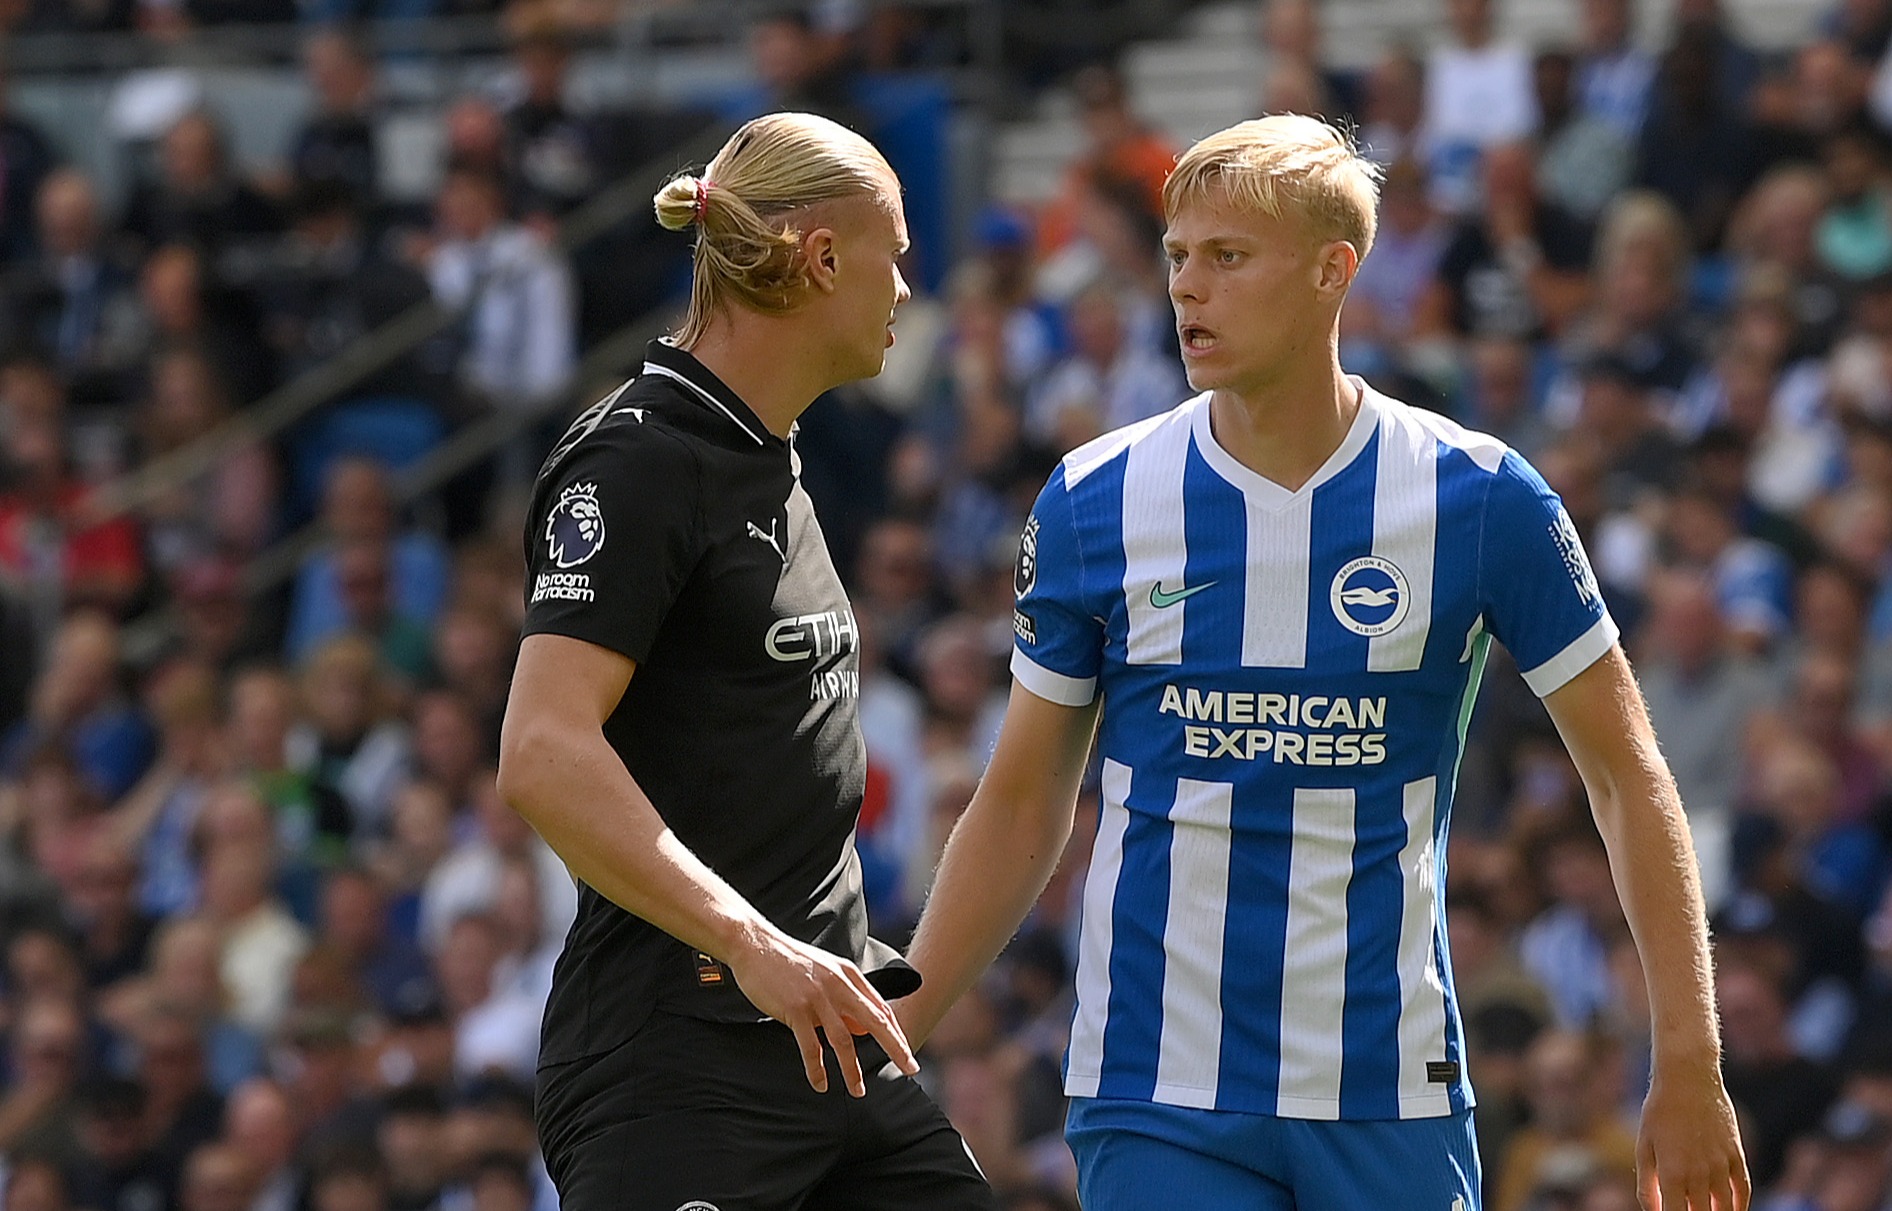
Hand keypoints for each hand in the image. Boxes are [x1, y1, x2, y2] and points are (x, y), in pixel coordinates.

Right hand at [724, 928, 919, 1096]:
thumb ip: (844, 997)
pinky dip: (817, 1069)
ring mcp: (818, 998)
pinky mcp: (796, 1009)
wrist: (755, 945)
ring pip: (843, 1040)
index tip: (906, 1054)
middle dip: (895, 1048)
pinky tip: (821, 1084)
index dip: (896, 1033)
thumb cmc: (789, 961)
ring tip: (858, 1091)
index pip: (881, 1009)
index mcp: (849, 975)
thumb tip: (861, 1029)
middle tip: (909, 1069)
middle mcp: (839, 986)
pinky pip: (811, 1046)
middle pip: (875, 1022)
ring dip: (852, 1070)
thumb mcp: (825, 972)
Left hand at [1637, 1060, 1750, 1210]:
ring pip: (1725, 1207)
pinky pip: (1743, 1188)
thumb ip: (1648, 1183)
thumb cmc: (1659, 1111)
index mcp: (1672, 1172)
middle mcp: (1698, 1173)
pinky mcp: (1736, 1154)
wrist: (1688, 1078)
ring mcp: (1720, 1164)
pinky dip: (1740, 1205)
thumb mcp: (1644, 1146)